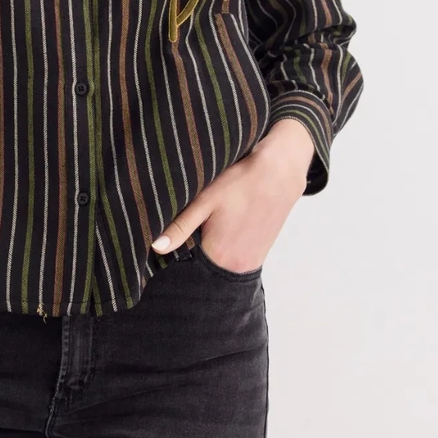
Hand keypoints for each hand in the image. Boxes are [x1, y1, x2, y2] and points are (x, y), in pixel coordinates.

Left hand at [150, 117, 315, 270]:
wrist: (282, 170)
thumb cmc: (241, 180)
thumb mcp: (205, 200)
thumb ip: (180, 226)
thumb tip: (156, 248)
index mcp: (221, 257)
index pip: (188, 266)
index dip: (178, 253)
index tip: (174, 239)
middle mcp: (239, 267)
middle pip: (205, 265)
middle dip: (194, 252)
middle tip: (196, 226)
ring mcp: (253, 262)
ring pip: (221, 261)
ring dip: (212, 249)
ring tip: (215, 224)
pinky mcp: (261, 254)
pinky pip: (236, 256)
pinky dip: (228, 246)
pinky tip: (228, 225)